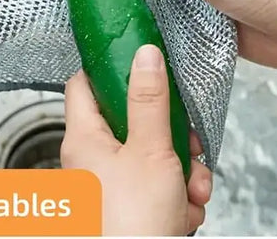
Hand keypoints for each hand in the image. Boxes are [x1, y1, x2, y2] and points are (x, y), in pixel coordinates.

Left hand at [60, 45, 211, 235]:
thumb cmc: (132, 225)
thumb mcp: (152, 149)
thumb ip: (150, 99)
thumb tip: (145, 54)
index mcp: (85, 140)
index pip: (85, 84)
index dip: (112, 67)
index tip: (142, 60)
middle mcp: (92, 162)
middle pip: (134, 121)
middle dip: (173, 133)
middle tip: (188, 144)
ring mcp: (109, 188)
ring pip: (154, 156)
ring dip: (183, 169)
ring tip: (191, 189)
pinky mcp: (128, 209)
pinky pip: (158, 187)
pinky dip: (177, 195)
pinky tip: (184, 210)